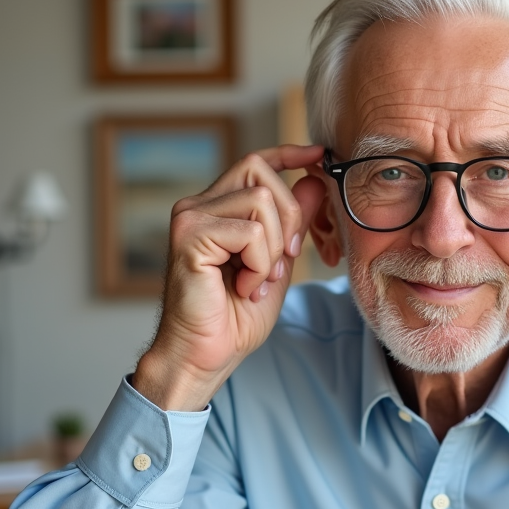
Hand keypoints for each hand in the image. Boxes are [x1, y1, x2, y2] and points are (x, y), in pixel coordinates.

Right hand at [132, 145, 326, 410]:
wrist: (205, 355)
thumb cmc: (235, 317)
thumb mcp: (278, 263)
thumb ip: (292, 224)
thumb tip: (314, 180)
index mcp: (217, 209)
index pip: (254, 162)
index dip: (288, 153)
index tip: (318, 154)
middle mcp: (198, 206)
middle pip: (262, 174)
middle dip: (290, 218)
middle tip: (283, 262)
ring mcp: (190, 218)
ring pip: (261, 202)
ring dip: (274, 249)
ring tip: (258, 280)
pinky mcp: (189, 237)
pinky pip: (250, 232)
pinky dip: (259, 264)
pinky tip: (244, 287)